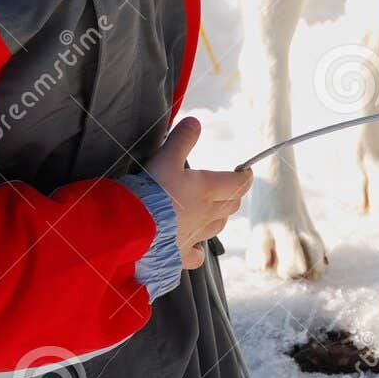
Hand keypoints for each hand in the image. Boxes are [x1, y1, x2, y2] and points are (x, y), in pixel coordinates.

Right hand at [145, 118, 250, 270]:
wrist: (132, 230)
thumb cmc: (152, 193)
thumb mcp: (165, 159)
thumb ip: (181, 140)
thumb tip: (196, 121)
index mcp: (208, 190)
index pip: (238, 184)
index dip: (244, 177)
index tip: (246, 172)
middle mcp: (206, 215)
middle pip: (230, 206)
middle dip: (232, 196)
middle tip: (229, 188)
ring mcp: (194, 236)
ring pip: (217, 228)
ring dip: (218, 219)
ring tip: (212, 212)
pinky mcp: (179, 254)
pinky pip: (195, 256)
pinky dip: (196, 251)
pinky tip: (193, 248)